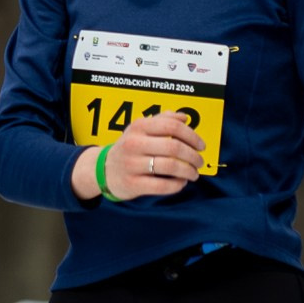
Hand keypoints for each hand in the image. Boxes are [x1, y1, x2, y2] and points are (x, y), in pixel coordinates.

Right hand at [81, 111, 206, 201]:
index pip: (172, 126)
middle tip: (199, 161)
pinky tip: (181, 182)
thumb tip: (185, 117)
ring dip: (188, 171)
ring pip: (170, 166)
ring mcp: (132, 164)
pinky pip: (162, 185)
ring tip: (194, 174)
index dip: (192, 136)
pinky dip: (177, 184)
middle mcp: (134, 144)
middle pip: (174, 147)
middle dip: (193, 156)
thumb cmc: (128, 147)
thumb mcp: (140, 129)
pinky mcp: (132, 184)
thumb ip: (162, 119)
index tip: (201, 145)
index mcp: (139, 127)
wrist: (102, 169)